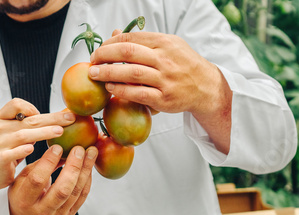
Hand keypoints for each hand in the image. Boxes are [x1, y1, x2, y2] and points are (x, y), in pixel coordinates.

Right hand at [0, 98, 75, 206]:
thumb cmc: (7, 150)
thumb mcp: (14, 133)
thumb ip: (28, 125)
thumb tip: (59, 118)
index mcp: (1, 118)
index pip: (16, 104)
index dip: (32, 107)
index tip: (46, 115)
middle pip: (28, 120)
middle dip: (51, 118)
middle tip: (70, 118)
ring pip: (23, 135)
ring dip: (43, 132)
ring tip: (59, 132)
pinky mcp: (0, 159)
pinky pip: (12, 153)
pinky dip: (22, 150)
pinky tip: (32, 149)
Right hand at [8, 144, 97, 214]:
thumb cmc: (22, 194)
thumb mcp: (21, 180)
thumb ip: (38, 166)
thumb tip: (59, 149)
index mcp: (24, 201)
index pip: (37, 180)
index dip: (48, 162)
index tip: (57, 147)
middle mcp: (41, 212)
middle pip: (62, 189)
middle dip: (73, 166)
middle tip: (79, 149)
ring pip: (75, 192)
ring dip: (85, 170)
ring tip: (91, 152)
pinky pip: (82, 196)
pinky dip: (87, 179)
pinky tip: (89, 165)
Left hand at [88, 31, 231, 152]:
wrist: (206, 87)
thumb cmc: (183, 65)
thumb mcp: (167, 46)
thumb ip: (142, 41)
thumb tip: (114, 33)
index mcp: (164, 43)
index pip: (131, 39)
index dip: (110, 43)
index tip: (99, 50)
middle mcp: (165, 59)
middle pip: (128, 53)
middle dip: (105, 55)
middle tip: (92, 61)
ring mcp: (165, 79)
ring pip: (132, 73)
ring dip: (109, 73)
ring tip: (95, 74)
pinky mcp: (164, 99)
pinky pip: (139, 93)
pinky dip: (122, 90)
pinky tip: (111, 88)